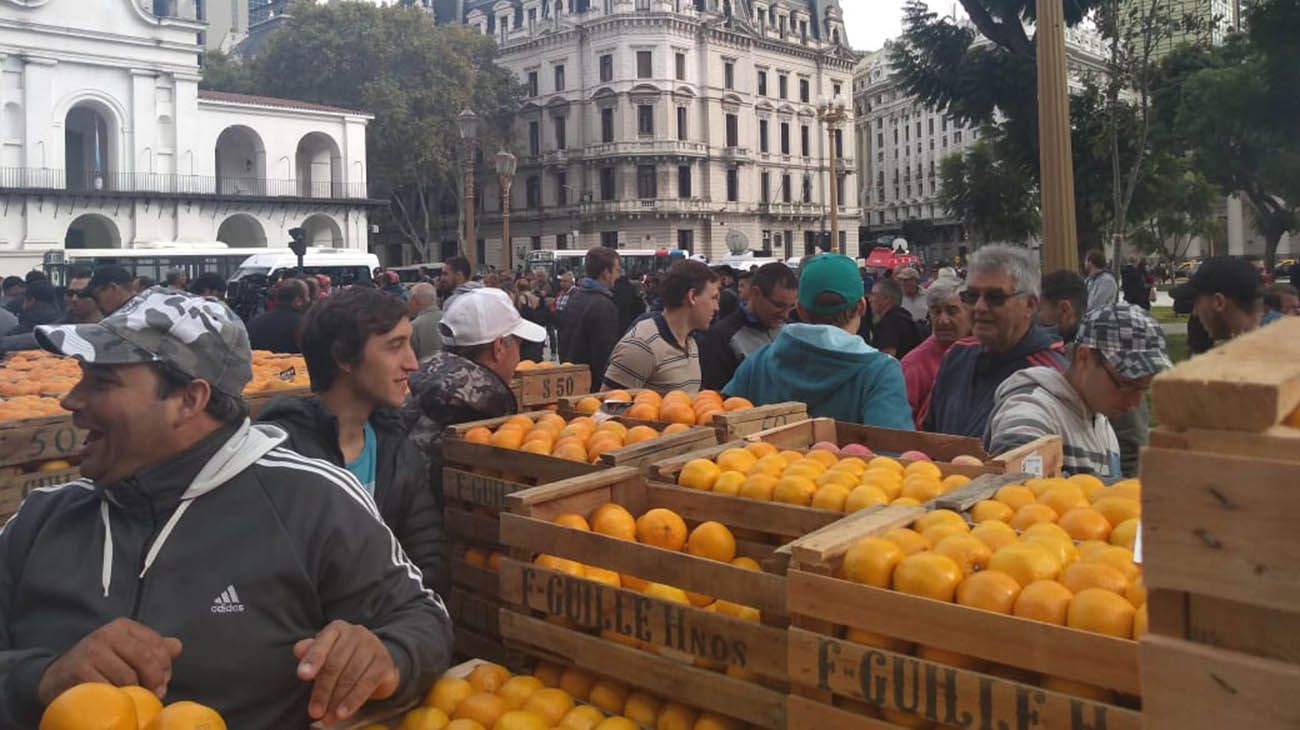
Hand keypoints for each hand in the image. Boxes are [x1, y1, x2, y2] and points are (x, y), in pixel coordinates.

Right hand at [37, 618, 182, 704]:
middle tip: (155, 695)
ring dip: (137, 693)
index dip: (166, 667)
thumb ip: (151, 648)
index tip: (163, 681)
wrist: (57, 678)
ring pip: (129, 677)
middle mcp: (107, 634)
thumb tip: (177, 646)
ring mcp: (91, 651)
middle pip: (146, 659)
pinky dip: (118, 699)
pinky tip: (117, 702)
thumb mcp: (125, 651)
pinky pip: (109, 689)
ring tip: (135, 699)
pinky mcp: (80, 671)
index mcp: (123, 627)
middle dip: (156, 680)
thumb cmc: (99, 665)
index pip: (157, 645)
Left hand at [294, 620, 399, 723]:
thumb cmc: (344, 659)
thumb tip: (299, 650)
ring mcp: (373, 646)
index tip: (302, 676)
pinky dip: (353, 700)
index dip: (312, 659)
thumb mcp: (326, 654)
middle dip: (322, 690)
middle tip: (314, 712)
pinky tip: (343, 712)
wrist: (376, 665)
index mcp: (337, 629)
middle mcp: (356, 633)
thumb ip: (311, 653)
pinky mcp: (384, 663)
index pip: (322, 643)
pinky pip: (367, 683)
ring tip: (327, 717)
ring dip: (336, 700)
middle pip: (335, 664)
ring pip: (350, 676)